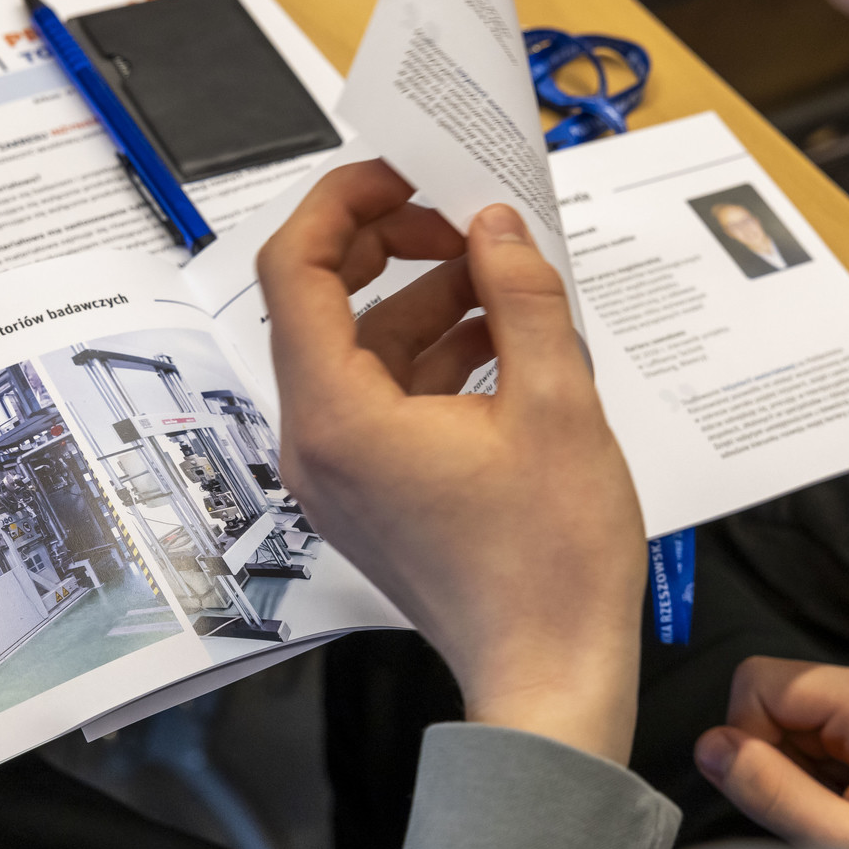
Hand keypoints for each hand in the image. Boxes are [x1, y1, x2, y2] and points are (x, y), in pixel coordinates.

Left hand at [256, 160, 646, 763]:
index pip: (291, 269)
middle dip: (387, 245)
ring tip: (506, 283)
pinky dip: (432, 356)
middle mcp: (316, 442)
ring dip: (424, 300)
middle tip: (461, 221)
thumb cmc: (552, 564)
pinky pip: (383, 395)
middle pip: (317, 302)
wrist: (551, 674)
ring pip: (359, 349)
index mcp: (337, 416)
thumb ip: (522, 296)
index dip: (342, 201)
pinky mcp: (367, 490)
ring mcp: (337, 471)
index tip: (404, 173)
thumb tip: (497, 226)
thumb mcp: (557, 404)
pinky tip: (503, 339)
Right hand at [695, 657, 848, 848]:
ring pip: (816, 710)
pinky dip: (845, 761)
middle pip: (790, 694)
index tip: (778, 788)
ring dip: (817, 761)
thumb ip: (768, 789)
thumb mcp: (844, 843)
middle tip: (828, 810)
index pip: (761, 679)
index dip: (748, 737)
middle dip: (788, 753)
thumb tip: (711, 747)